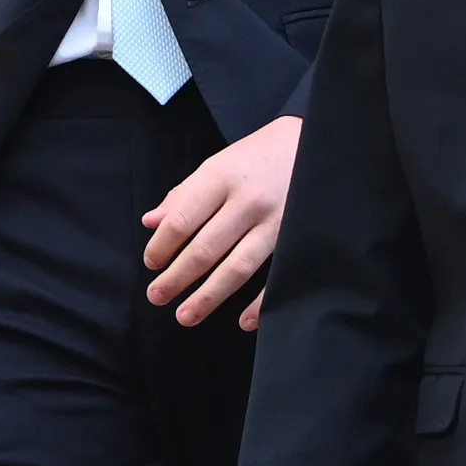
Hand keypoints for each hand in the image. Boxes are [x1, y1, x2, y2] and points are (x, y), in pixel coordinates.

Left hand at [143, 116, 302, 328]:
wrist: (314, 143)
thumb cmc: (256, 158)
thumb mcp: (217, 165)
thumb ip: (184, 195)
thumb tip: (151, 224)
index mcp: (220, 177)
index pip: (182, 220)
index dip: (162, 247)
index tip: (151, 264)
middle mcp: (247, 200)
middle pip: (205, 248)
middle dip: (177, 278)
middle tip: (156, 297)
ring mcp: (275, 221)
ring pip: (236, 267)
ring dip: (208, 296)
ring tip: (184, 316)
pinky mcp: (296, 237)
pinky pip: (276, 276)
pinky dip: (260, 303)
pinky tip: (243, 321)